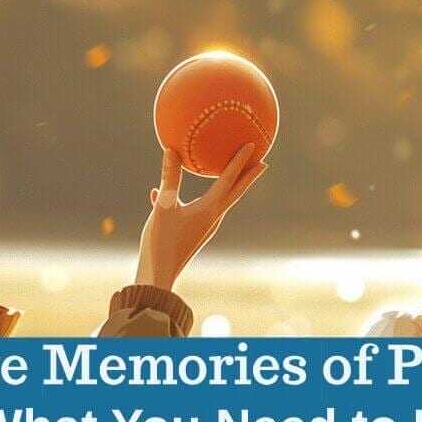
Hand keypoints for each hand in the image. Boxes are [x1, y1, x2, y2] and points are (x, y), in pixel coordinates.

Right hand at [135, 144, 266, 291]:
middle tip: (263, 161)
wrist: (159, 277)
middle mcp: (213, 218)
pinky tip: (161, 193)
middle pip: (235, 191)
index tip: (253, 145)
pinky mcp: (194, 234)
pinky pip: (199, 210)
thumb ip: (169, 178)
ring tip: (232, 174)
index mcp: (209, 209)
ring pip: (220, 201)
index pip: (229, 179)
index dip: (240, 160)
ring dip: (229, 186)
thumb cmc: (162, 243)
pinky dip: (194, 198)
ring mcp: (205, 227)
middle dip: (249, 175)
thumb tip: (170, 149)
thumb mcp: (164, 207)